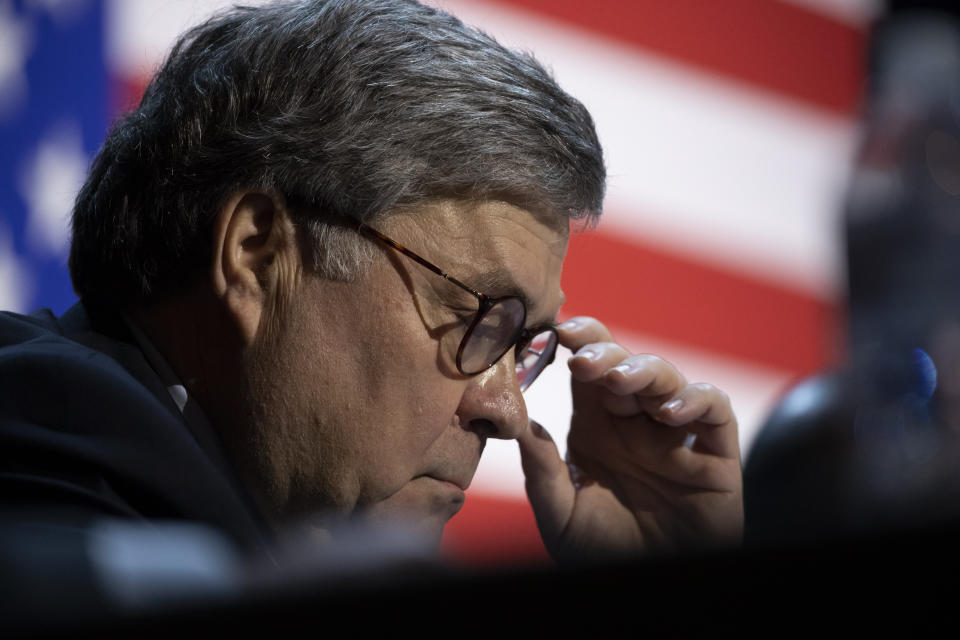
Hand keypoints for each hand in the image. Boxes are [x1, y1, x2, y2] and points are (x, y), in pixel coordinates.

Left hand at [518, 316, 743, 560]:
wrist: (648, 587)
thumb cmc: (602, 552)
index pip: (589, 368)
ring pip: (667, 377)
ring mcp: (676, 435)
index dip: (578, 341)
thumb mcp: (560, 514)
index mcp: (596, 426)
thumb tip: (519, 421)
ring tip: (618, 380)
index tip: (556, 330)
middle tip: (581, 358)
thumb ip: (541, 470)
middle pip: (624, 364)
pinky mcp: (716, 454)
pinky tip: (669, 413)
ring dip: (643, 370)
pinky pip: (715, 411)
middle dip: (604, 351)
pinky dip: (696, 401)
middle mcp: (636, 423)